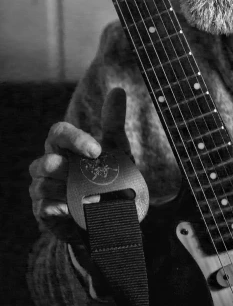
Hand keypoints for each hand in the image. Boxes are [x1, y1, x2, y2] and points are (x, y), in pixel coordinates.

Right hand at [29, 87, 130, 240]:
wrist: (107, 215)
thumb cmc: (106, 177)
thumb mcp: (115, 148)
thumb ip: (113, 121)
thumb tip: (118, 90)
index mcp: (62, 147)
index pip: (58, 132)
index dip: (75, 138)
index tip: (97, 150)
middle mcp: (47, 165)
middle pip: (47, 160)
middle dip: (70, 170)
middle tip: (91, 178)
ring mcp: (41, 188)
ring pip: (43, 184)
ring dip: (69, 191)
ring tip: (90, 197)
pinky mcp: (42, 211)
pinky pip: (45, 206)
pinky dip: (63, 207)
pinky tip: (77, 209)